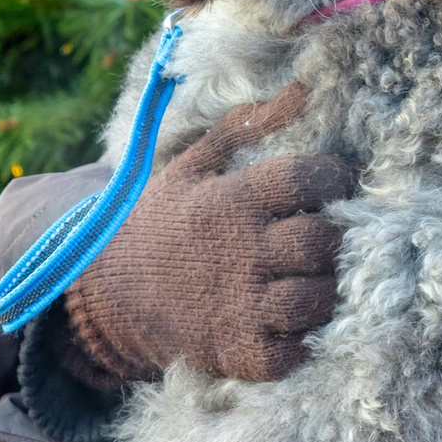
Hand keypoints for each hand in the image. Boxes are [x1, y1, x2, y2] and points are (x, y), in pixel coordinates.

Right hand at [58, 84, 353, 384]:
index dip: (336, 179)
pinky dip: (303, 340)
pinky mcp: (235, 351)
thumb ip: (246, 126)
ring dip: (328, 289)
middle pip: (322, 241)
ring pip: (316, 298)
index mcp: (231, 200)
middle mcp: (239, 251)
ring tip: (316, 278)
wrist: (104, 290)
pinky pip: (292, 352)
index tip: (335, 186)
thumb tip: (302, 89)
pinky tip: (294, 321)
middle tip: (330, 238)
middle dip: (337, 238)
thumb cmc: (161, 219)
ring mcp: (237, 306)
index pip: (309, 179)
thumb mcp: (192, 164)